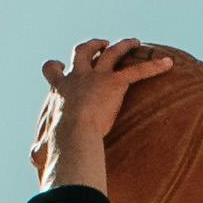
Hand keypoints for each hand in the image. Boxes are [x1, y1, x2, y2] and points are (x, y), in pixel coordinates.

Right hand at [32, 35, 175, 183]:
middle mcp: (76, 77)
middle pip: (82, 51)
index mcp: (59, 90)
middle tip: (101, 44)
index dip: (55, 67)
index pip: (52, 71)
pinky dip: (154, 66)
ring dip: (123, 46)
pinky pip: (137, 71)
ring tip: (133, 42)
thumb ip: (40, 149)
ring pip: (111, 53)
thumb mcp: (42, 143)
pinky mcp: (114, 83)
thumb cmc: (56, 141)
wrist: (71, 133)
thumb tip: (34, 160)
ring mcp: (96, 77)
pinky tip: (168, 63)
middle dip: (92, 46)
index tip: (58, 65)